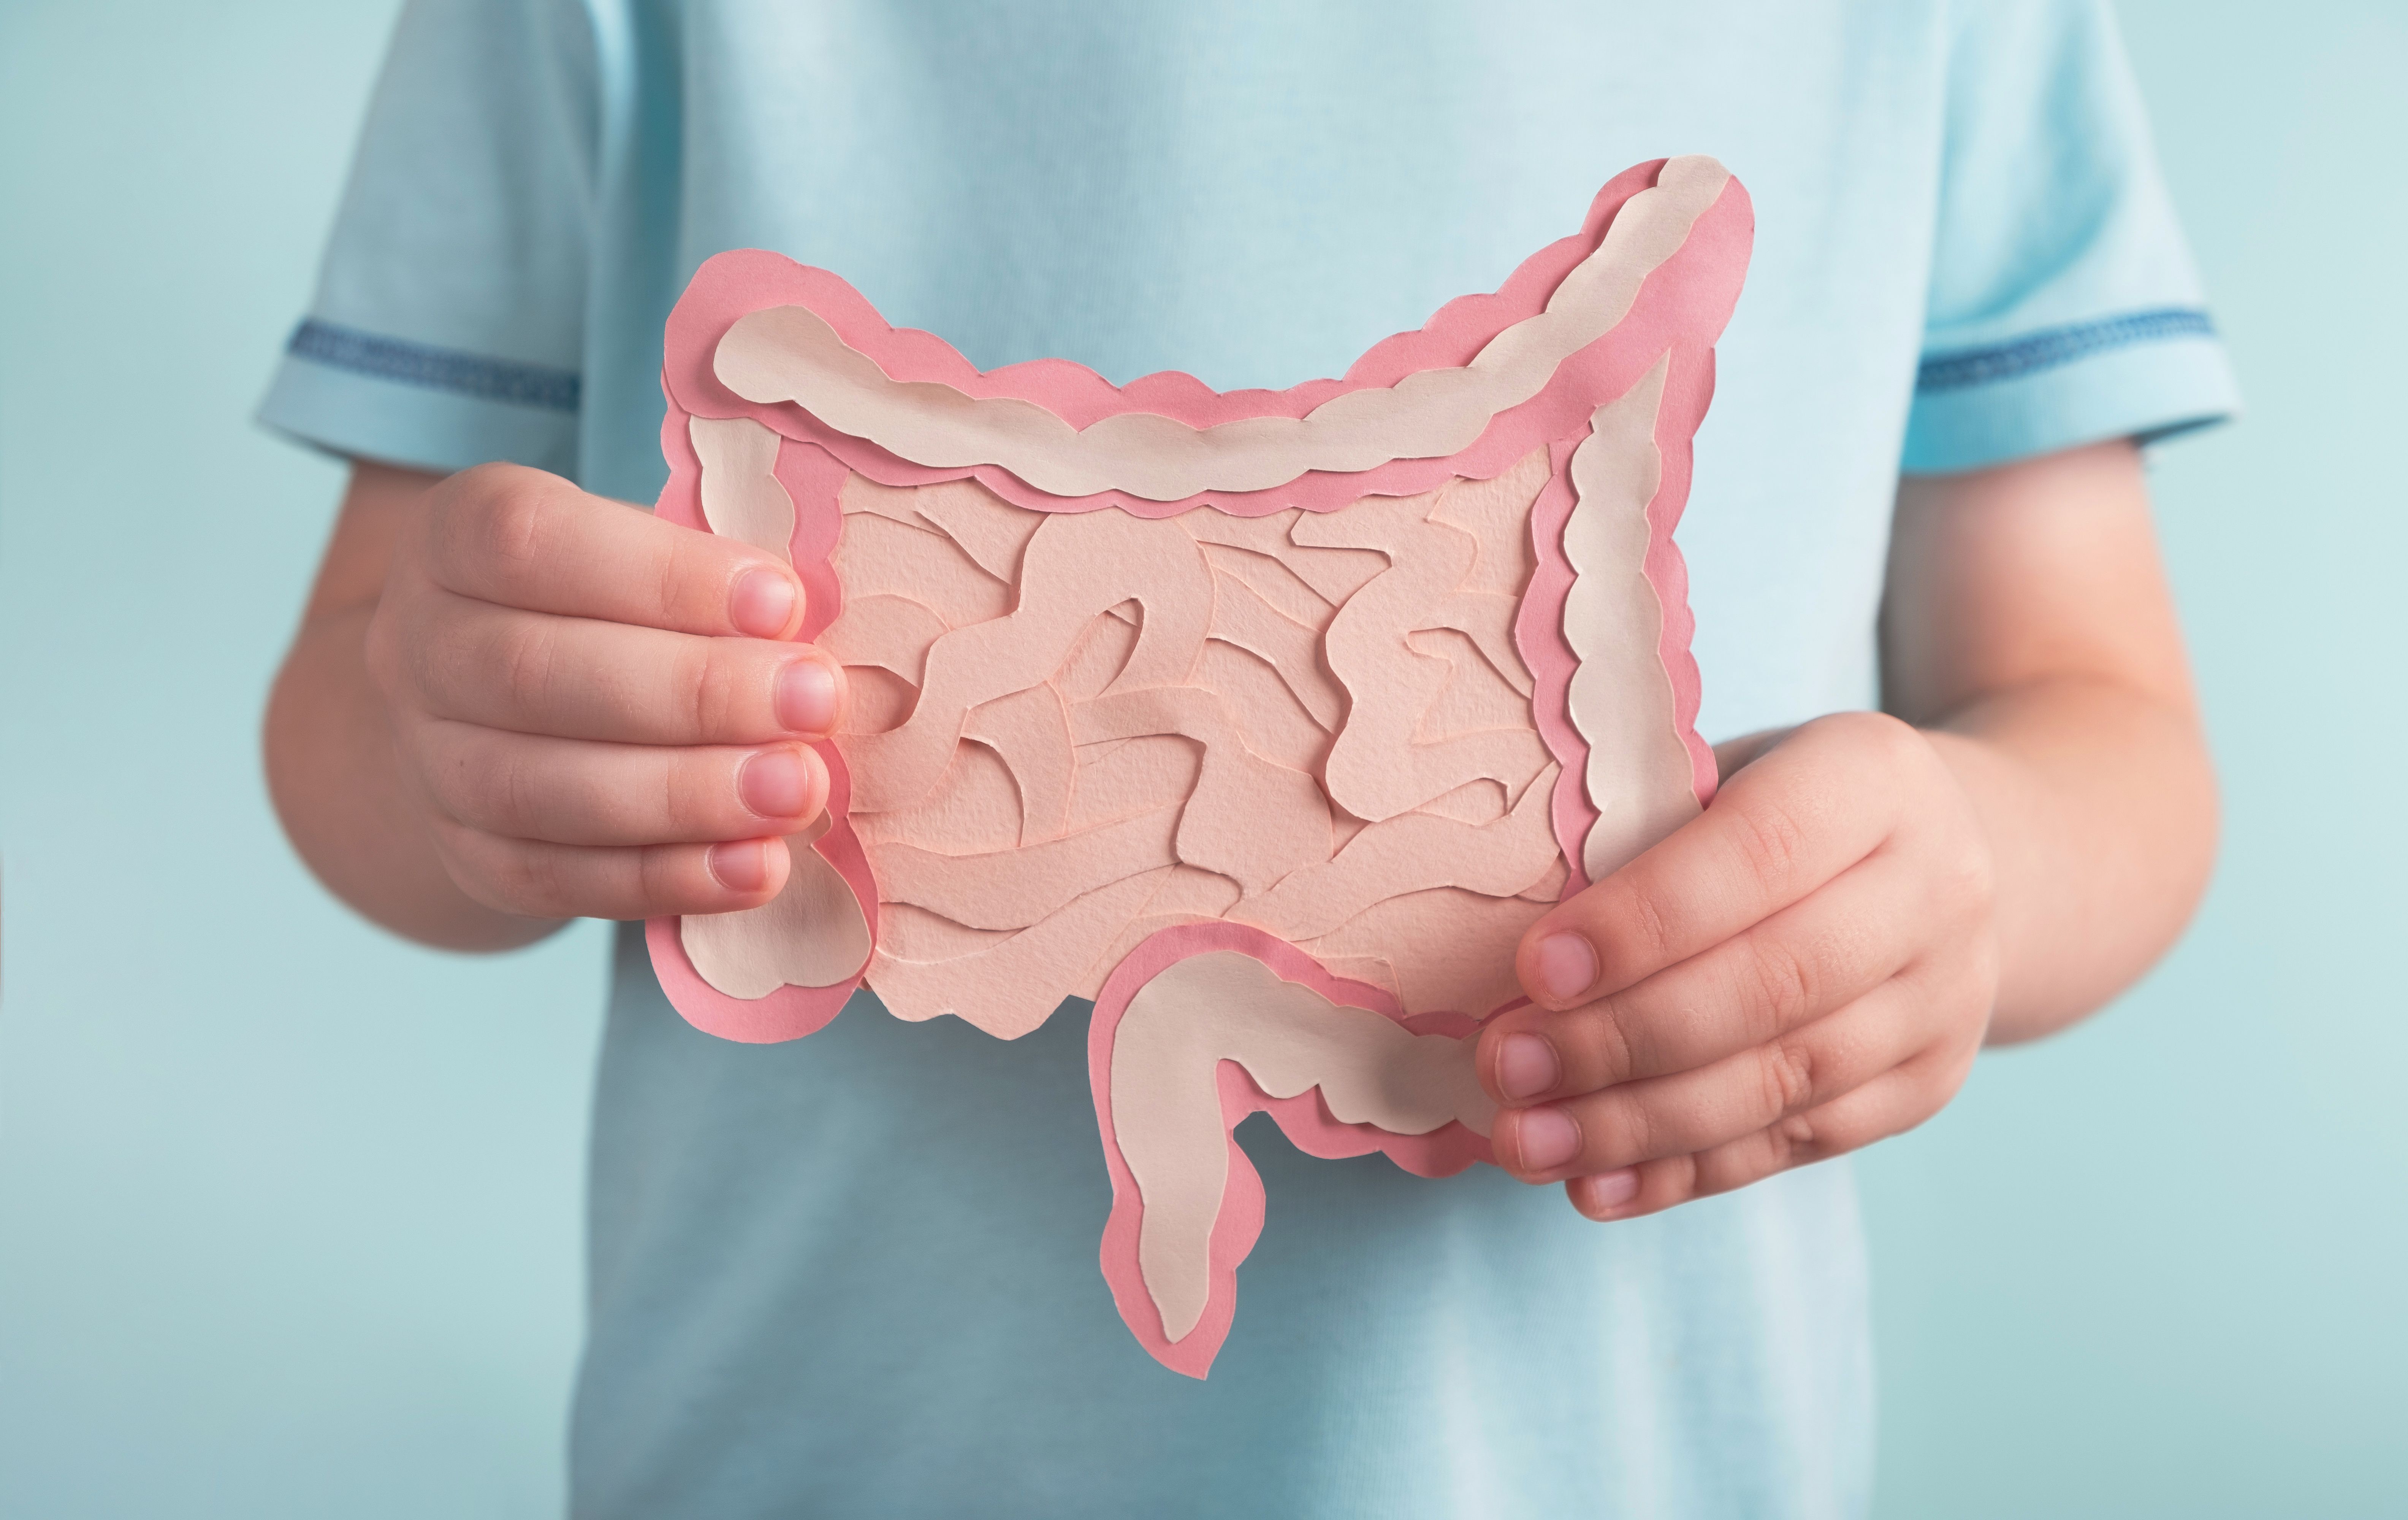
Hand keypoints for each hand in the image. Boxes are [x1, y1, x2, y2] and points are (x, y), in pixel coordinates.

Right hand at [362, 463, 847, 922]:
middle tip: (816, 704)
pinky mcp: (466, 855)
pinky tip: (755, 869)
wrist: (495, 709)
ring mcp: (429, 760)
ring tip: (798, 792)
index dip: (662, 574)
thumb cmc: (608, 605)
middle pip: (534, 673)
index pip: (530, 541)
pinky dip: (664, 878)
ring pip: (539, 789)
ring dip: (686, 795)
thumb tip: (810, 628)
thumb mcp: (641, 552)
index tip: (783, 602)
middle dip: (694, 693)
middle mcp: (416, 646)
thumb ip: (707, 581)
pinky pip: (554, 879)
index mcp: (452, 537)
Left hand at [1475, 712, 1997, 1219]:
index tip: (1534, 970)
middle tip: (1508, 1066)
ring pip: (1784, 1081)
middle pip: (1771, 984)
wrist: (1956, 858)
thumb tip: (1507, 940)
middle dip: (1621, 1037)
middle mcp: (1936, 888)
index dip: (1643, 921)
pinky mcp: (1928, 1086)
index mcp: (1874, 778)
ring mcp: (1946, 998)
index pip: (1758, 853)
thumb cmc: (1781, 808)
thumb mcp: (1726, 777)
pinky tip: (1593, 1187)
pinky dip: (1686, 1172)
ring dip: (1638, 1125)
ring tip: (1526, 1142)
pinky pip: (1799, 1144)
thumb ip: (1643, 835)